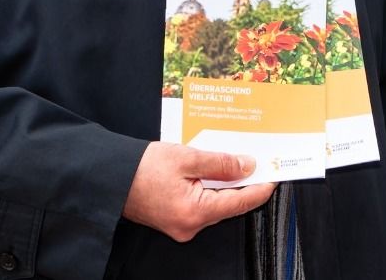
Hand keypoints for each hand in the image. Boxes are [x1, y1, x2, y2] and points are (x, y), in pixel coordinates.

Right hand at [122, 141, 276, 241]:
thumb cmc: (143, 167)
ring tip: (237, 162)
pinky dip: (211, 189)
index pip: (240, 203)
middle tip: (259, 162)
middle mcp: (190, 226)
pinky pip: (202, 205)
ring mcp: (182, 227)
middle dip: (245, 184)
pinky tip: (215, 172)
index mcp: (195, 212)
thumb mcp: (187, 157)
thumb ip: (220, 163)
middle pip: (229, 205)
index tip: (276, 176)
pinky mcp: (175, 221)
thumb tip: (247, 166)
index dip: (261, 188)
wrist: (109, 178)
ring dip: (226, 185)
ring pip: (216, 205)